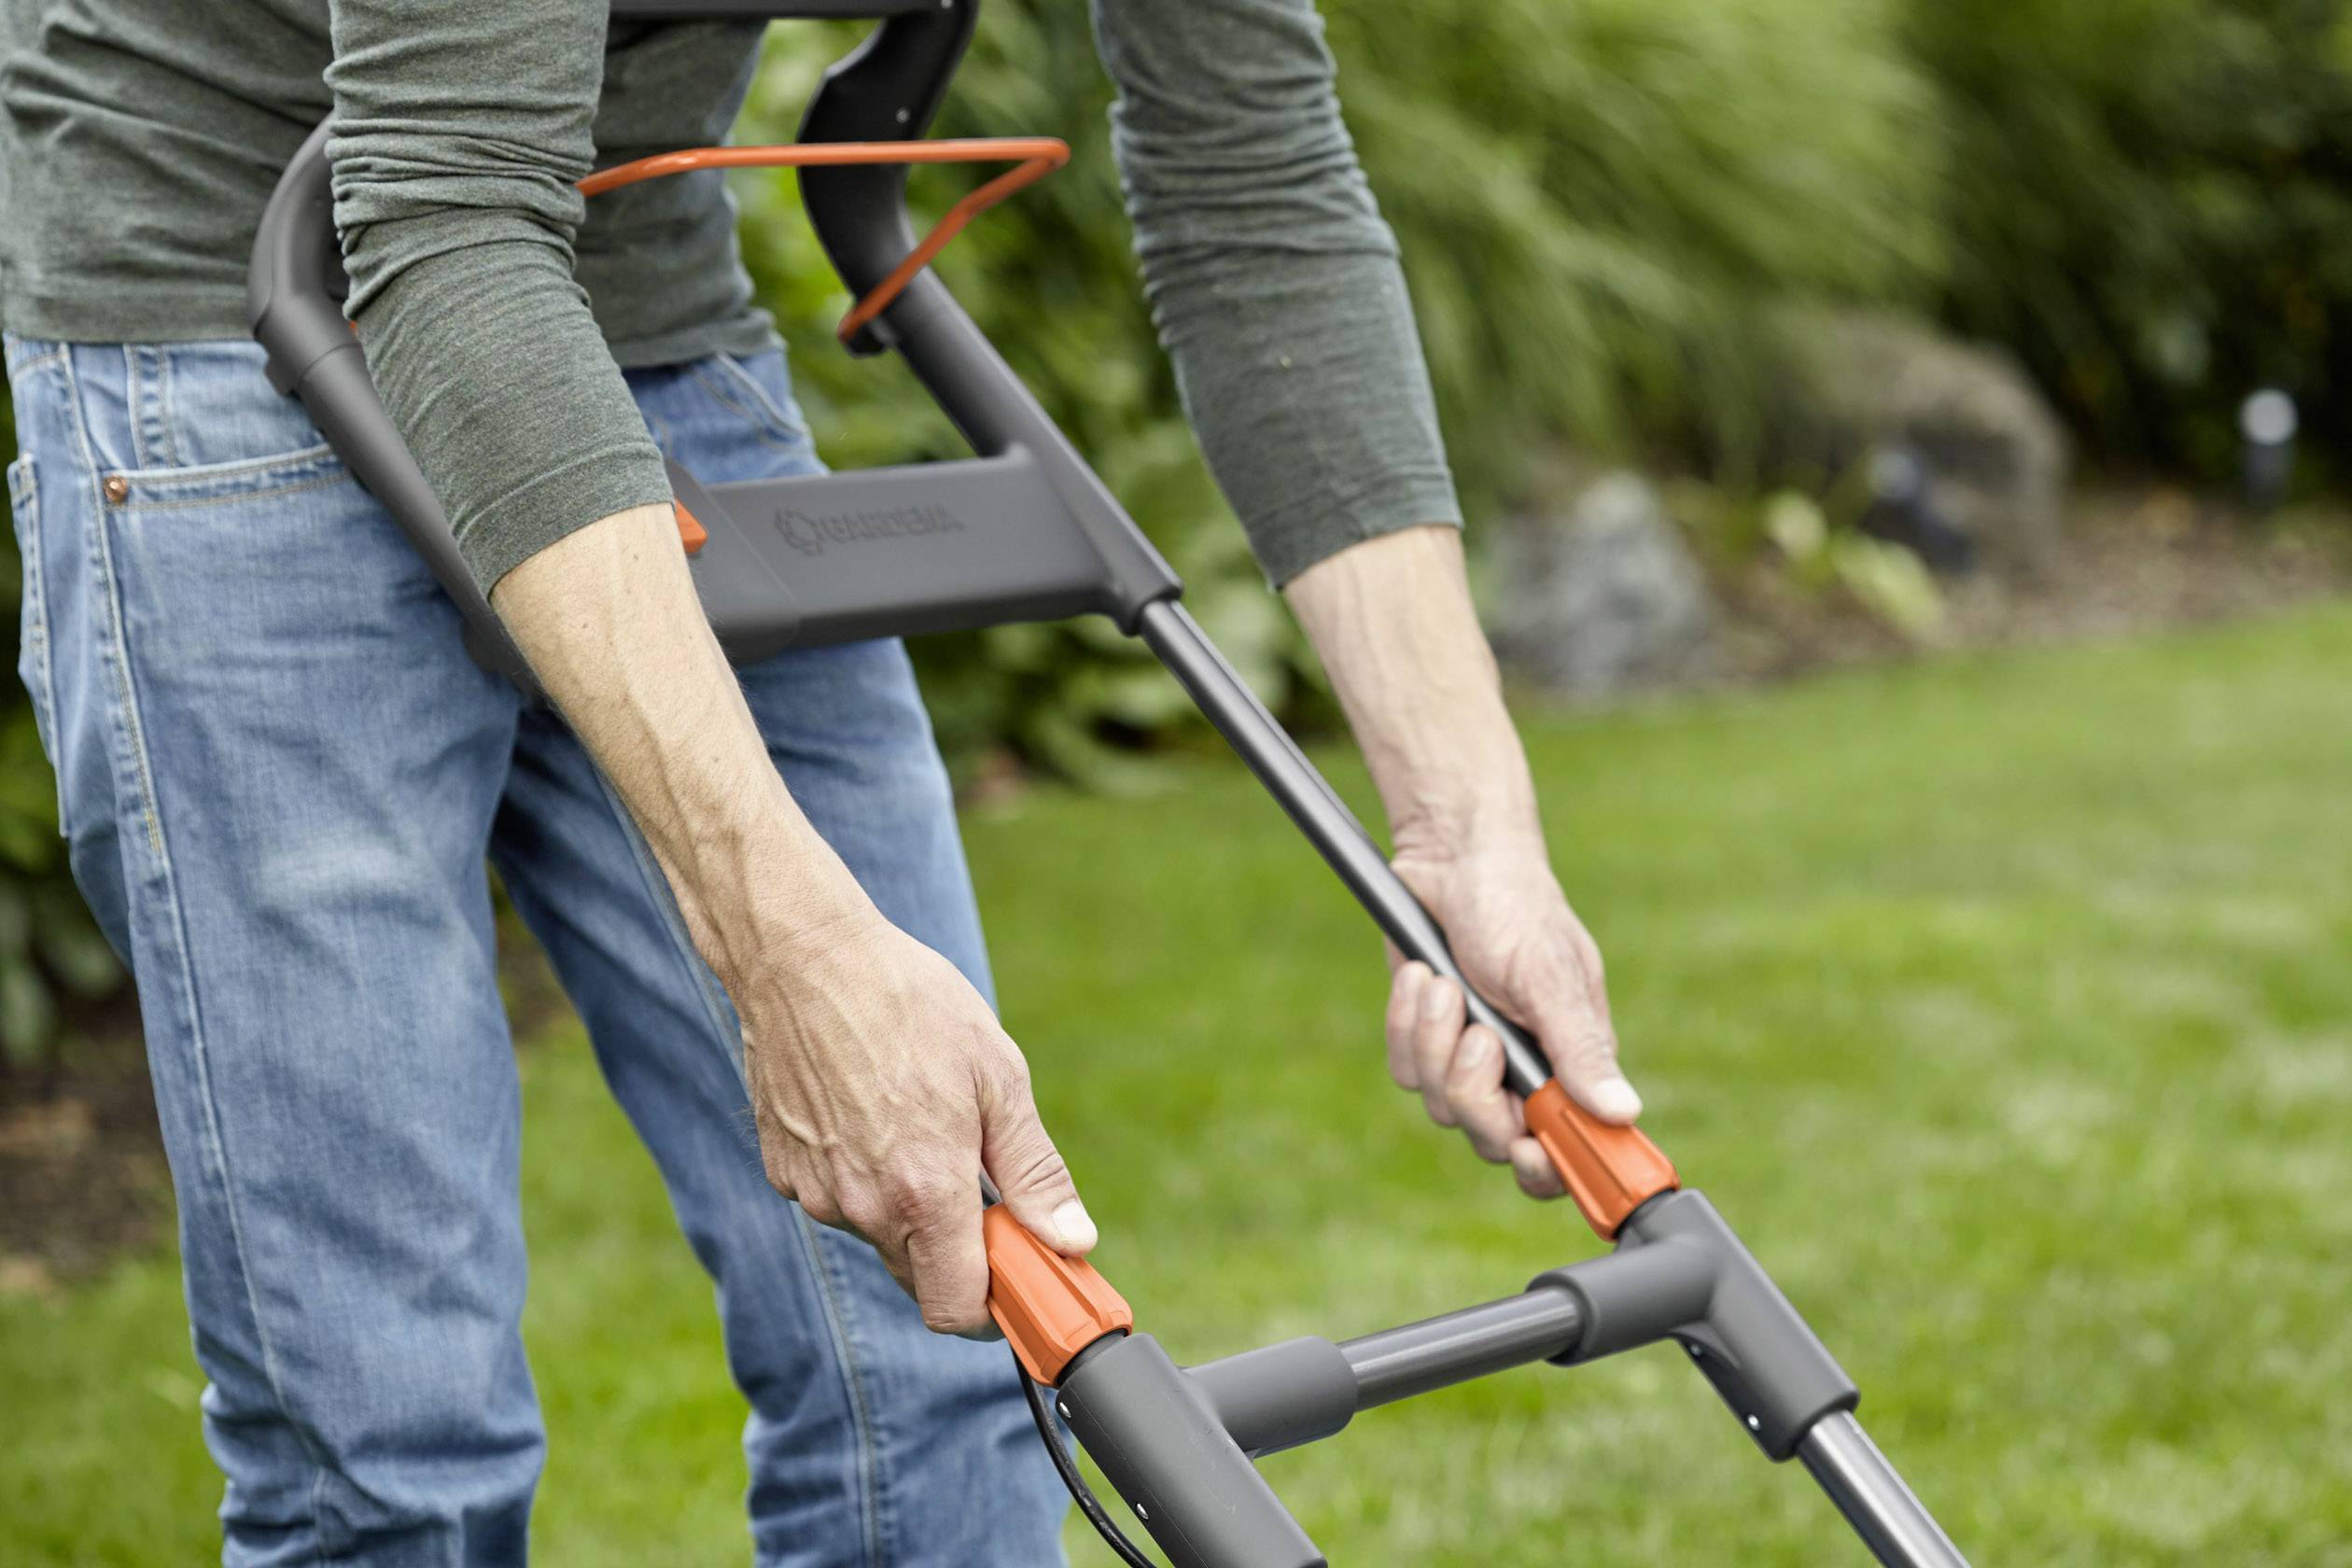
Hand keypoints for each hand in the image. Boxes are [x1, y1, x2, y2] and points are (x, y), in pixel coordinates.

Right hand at [741, 908, 1095, 1333]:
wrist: (803, 957)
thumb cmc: (910, 1004)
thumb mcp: (997, 1077)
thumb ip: (1033, 1171)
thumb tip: (1072, 1240)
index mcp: (926, 1191)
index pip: (959, 1310)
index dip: (998, 1309)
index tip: (1023, 1276)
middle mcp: (864, 1207)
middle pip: (923, 1280)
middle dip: (961, 1253)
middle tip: (984, 1187)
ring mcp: (816, 1193)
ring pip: (881, 1236)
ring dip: (911, 1208)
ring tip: (920, 1122)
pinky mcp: (784, 1172)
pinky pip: (840, 1200)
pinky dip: (865, 1178)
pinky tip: (871, 1112)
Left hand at [1383, 823, 1639, 1198]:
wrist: (1453, 860)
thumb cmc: (1516, 909)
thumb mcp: (1549, 977)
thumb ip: (1579, 1049)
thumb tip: (1623, 1112)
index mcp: (1572, 1063)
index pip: (1572, 1148)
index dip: (1552, 1170)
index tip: (1528, 1150)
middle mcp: (1524, 1073)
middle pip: (1495, 1141)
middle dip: (1475, 1094)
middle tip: (1479, 1037)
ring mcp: (1473, 1061)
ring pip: (1442, 1107)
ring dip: (1436, 1043)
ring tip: (1446, 985)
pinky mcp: (1428, 1041)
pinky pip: (1407, 1070)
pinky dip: (1408, 1025)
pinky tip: (1422, 978)